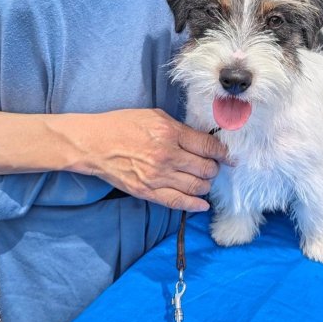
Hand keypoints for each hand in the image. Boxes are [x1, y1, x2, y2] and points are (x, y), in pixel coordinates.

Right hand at [75, 109, 227, 211]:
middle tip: (213, 166)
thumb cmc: (123, 125)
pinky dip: (194, 204)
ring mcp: (157, 176)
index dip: (223, 153)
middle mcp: (167, 156)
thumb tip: (203, 141)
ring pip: (196, 186)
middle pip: (206, 168)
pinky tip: (202, 203)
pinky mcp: (148, 192)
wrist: (94, 144)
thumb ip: (180, 130)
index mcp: (170, 133)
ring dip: (206, 185)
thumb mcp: (155, 117)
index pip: (208, 146)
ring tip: (204, 180)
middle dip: (215, 168)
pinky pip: (178, 202)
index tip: (228, 156)